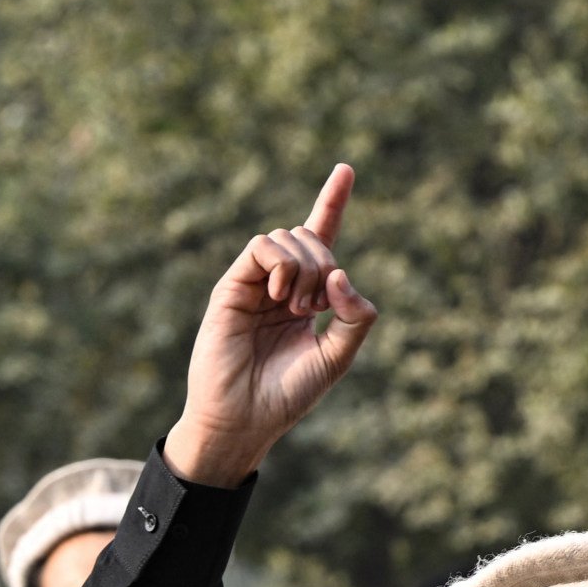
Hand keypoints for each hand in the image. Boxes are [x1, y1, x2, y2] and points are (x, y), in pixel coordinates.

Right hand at [162, 166, 377, 488]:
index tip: (346, 168)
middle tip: (316, 308)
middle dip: (326, 263)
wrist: (242, 417)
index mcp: (307, 296)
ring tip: (295, 309)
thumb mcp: (336, 357)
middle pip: (312, 237)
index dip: (333, 202)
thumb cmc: (287, 394)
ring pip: (288, 238)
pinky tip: (280, 297)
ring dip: (305, 268)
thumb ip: (355, 319)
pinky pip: (262, 246)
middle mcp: (280, 283)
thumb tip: (342, 275)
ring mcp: (255, 282)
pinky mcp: (231, 285)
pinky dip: (281, 264)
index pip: (322, 238)